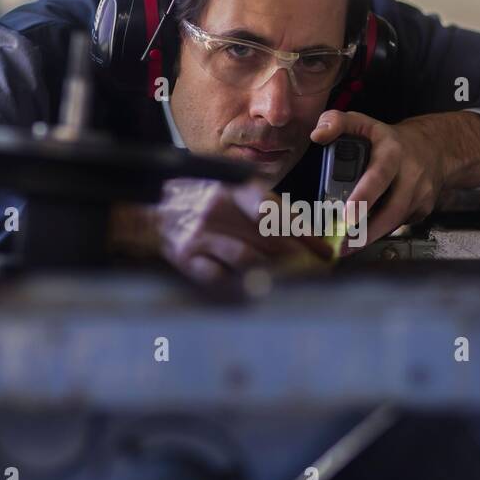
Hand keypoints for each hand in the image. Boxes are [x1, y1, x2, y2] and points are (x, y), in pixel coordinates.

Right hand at [152, 177, 331, 283]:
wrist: (154, 209)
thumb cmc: (201, 201)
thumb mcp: (232, 192)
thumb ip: (264, 209)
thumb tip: (305, 233)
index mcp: (234, 190)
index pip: (276, 213)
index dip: (305, 235)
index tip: (325, 252)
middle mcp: (218, 210)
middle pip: (267, 239)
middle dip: (298, 259)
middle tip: (317, 272)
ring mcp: (202, 235)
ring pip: (248, 260)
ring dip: (275, 273)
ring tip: (292, 281)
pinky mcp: (188, 257)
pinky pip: (221, 277)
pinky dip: (242, 285)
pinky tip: (257, 289)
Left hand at [309, 109, 479, 249]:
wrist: (434, 148)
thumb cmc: (389, 139)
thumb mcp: (364, 122)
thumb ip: (337, 122)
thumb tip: (317, 135)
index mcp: (393, 152)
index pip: (379, 175)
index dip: (363, 197)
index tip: (346, 216)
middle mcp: (411, 173)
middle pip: (392, 209)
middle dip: (368, 231)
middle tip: (344, 245)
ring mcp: (421, 193)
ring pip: (396, 221)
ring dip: (372, 236)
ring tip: (348, 247)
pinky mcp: (424, 208)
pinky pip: (401, 224)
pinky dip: (382, 232)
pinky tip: (365, 236)